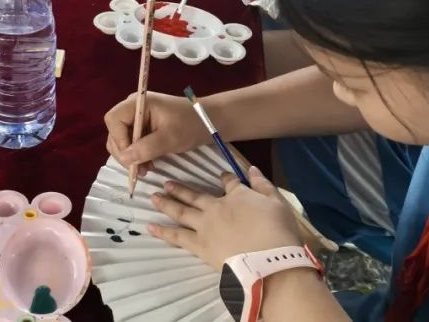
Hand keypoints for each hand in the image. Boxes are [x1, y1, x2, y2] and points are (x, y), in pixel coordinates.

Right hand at [104, 92, 208, 178]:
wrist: (209, 122)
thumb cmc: (191, 125)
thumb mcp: (170, 138)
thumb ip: (146, 148)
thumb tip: (124, 159)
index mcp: (138, 102)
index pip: (114, 119)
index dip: (118, 139)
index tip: (132, 158)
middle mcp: (133, 108)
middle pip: (115, 131)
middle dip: (124, 152)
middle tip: (139, 169)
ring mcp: (137, 118)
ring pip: (121, 140)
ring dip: (130, 157)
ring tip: (145, 170)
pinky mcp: (143, 128)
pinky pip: (131, 143)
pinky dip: (137, 156)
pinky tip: (148, 165)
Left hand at [150, 168, 304, 269]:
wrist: (269, 260)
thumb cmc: (277, 231)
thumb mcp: (277, 202)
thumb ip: (262, 184)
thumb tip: (251, 169)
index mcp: (237, 196)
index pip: (229, 182)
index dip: (225, 178)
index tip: (221, 176)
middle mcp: (216, 208)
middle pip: (195, 195)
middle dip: (180, 188)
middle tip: (165, 183)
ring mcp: (205, 227)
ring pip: (181, 212)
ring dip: (167, 203)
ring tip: (153, 198)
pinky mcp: (199, 246)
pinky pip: (177, 236)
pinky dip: (163, 231)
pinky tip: (151, 227)